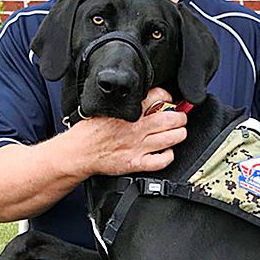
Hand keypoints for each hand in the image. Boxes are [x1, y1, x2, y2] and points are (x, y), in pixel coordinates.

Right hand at [73, 87, 187, 176]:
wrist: (79, 152)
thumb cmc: (90, 131)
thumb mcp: (105, 108)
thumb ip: (125, 103)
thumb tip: (144, 97)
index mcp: (127, 111)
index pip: (157, 97)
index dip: (168, 97)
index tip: (169, 100)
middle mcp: (135, 128)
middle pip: (170, 119)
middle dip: (180, 117)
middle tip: (180, 117)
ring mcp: (137, 146)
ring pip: (171, 138)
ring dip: (180, 134)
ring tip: (179, 132)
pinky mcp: (136, 163)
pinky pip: (161, 161)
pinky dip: (169, 156)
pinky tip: (167, 151)